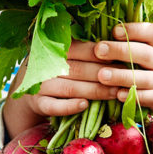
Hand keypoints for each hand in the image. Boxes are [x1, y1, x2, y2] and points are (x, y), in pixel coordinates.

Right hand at [3, 41, 118, 138]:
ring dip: (94, 91)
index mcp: (55, 48)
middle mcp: (45, 64)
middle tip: (125, 79)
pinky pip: (53, 106)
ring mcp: (40, 84)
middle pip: (79, 69)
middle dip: (104, 75)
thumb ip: (86, 50)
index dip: (103, 55)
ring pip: (70, 87)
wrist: (27, 88)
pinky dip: (69, 106)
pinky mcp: (37, 103)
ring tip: (113, 93)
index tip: (123, 59)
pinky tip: (84, 105)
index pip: (82, 49)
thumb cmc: (57, 68)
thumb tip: (119, 47)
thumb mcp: (66, 54)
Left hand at [95, 23, 152, 142]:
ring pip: (145, 77)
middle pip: (145, 53)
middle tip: (98, 50)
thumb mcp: (141, 60)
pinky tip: (119, 95)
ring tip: (102, 75)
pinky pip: (151, 98)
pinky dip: (135, 97)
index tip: (114, 31)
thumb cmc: (146, 75)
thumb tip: (96, 39)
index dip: (133, 30)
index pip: (151, 32)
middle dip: (120, 50)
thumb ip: (125, 49)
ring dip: (122, 76)